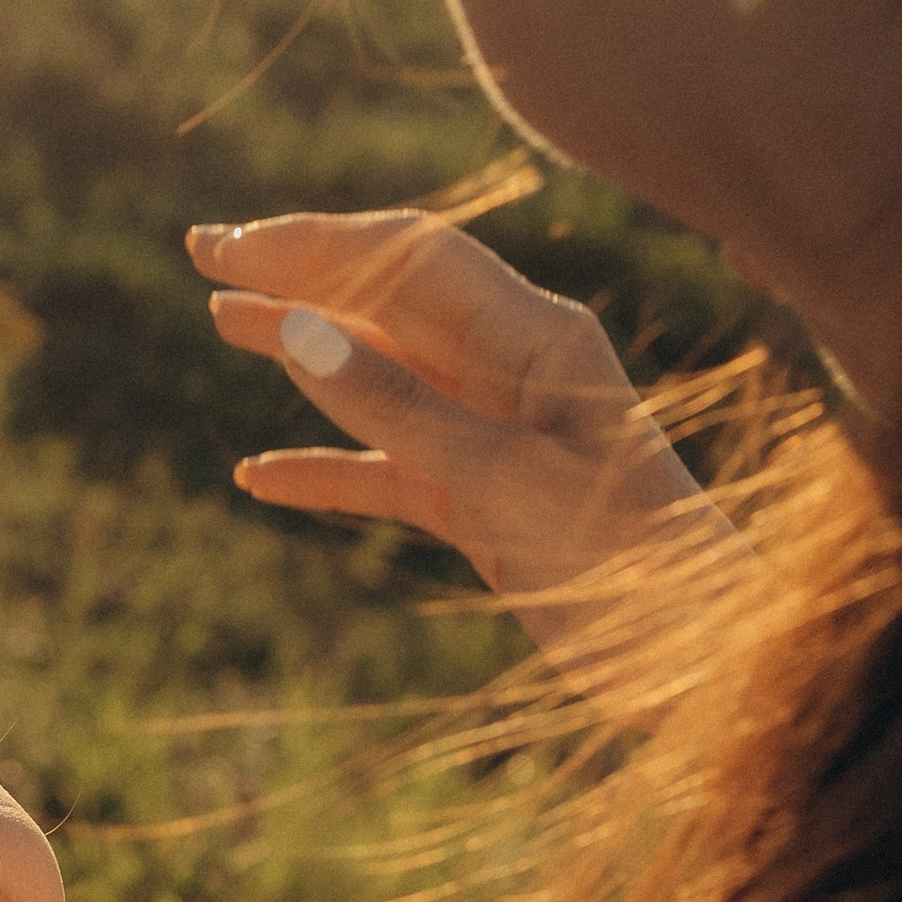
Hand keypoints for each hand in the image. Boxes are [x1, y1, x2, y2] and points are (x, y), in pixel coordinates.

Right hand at [189, 210, 730, 661]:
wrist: (697, 658)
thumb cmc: (625, 559)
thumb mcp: (502, 480)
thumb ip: (398, 407)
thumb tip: (296, 329)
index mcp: (540, 338)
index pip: (411, 257)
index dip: (317, 243)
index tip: (232, 245)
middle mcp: (518, 372)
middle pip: (390, 302)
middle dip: (299, 274)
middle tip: (204, 251)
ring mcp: (500, 438)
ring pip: (384, 378)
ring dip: (304, 354)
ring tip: (223, 326)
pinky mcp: (489, 506)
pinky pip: (391, 472)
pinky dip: (329, 470)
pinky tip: (262, 479)